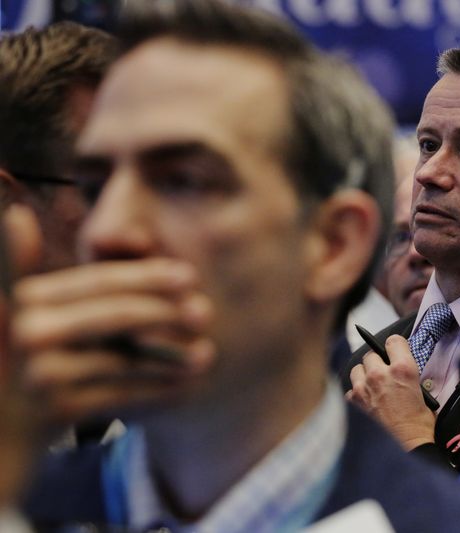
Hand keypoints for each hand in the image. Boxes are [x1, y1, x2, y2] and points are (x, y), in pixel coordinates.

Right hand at [13, 256, 215, 424]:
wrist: (1, 437)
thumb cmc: (15, 368)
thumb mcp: (15, 315)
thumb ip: (20, 266)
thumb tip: (19, 214)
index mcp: (24, 298)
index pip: (99, 280)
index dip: (148, 276)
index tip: (190, 275)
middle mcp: (26, 331)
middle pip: (117, 315)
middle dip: (168, 312)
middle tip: (207, 312)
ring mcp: (40, 374)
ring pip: (126, 357)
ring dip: (173, 354)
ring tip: (207, 354)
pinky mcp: (57, 412)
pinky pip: (123, 393)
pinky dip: (158, 388)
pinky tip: (185, 384)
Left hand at [346, 335, 434, 449]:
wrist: (406, 449)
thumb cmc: (418, 426)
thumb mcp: (422, 395)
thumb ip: (408, 378)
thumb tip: (400, 374)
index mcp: (403, 369)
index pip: (393, 341)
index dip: (395, 346)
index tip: (395, 352)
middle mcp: (381, 374)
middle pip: (371, 354)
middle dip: (377, 362)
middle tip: (384, 375)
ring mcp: (364, 388)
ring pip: (357, 369)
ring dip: (363, 375)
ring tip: (371, 388)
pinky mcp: (353, 403)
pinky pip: (350, 390)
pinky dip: (356, 394)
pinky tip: (365, 403)